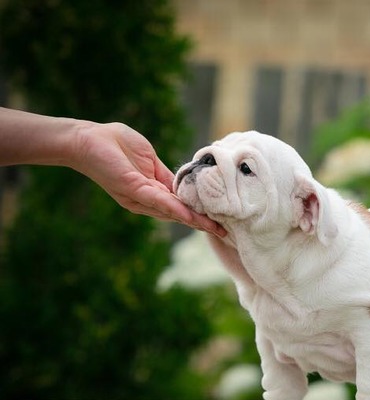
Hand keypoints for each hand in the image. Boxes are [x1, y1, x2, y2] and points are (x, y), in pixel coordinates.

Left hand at [72, 121, 225, 235]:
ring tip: (214, 228)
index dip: (198, 213)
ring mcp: (139, 196)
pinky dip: (175, 208)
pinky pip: (157, 200)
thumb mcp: (148, 159)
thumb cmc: (115, 143)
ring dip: (193, 220)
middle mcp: (145, 200)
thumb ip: (164, 174)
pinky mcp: (132, 188)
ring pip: (171, 211)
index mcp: (151, 191)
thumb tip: (182, 184)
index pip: (179, 205)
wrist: (87, 138)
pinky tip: (190, 216)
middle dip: (201, 223)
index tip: (218, 220)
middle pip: (178, 214)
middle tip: (223, 232)